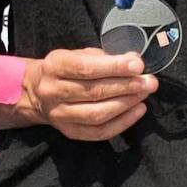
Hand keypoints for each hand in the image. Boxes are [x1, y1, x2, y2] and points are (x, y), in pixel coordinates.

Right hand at [23, 45, 153, 140]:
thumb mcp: (79, 54)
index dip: (114, 67)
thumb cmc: (66, 70)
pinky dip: (122, 122)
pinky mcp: (69, 132)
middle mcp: (52, 92)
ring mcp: (59, 115)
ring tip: (144, 94)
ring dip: (126, 104)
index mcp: (54, 66)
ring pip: (97, 114)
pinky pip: (99, 132)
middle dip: (126, 86)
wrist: (38, 93)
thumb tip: (133, 60)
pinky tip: (138, 110)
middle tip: (149, 82)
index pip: (86, 68)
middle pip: (93, 92)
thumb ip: (105, 57)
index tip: (137, 65)